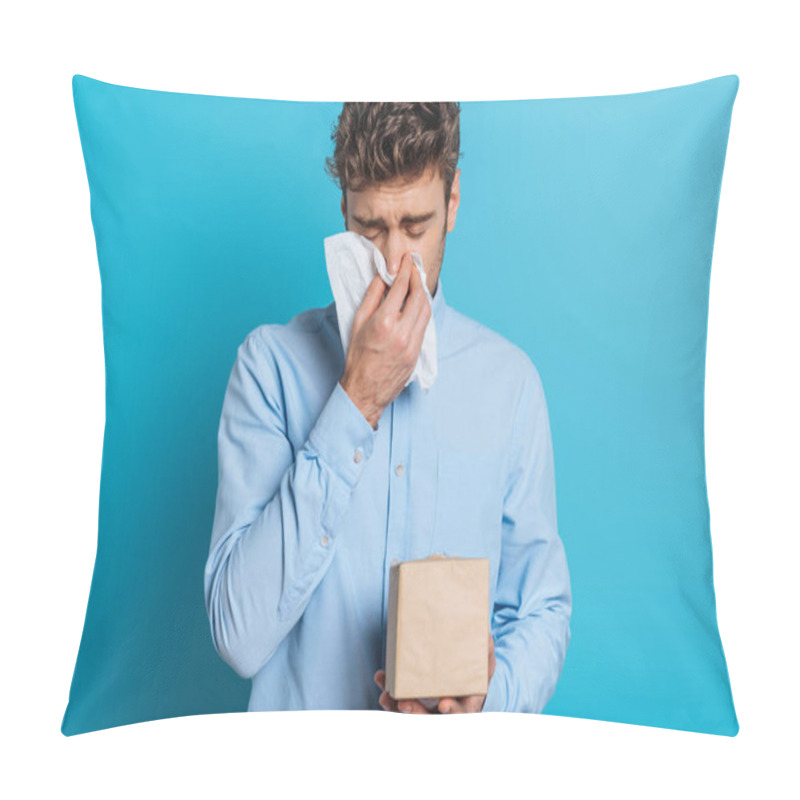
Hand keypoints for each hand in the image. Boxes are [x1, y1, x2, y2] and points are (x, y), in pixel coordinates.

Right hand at [340, 252, 430, 428]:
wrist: (365, 390)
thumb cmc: (356, 357)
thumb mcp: (357, 323)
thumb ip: (371, 297)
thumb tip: (381, 277)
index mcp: (384, 322)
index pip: (401, 288)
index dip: (405, 271)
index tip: (406, 261)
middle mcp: (402, 332)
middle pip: (419, 296)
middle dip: (418, 278)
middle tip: (414, 268)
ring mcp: (413, 344)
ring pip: (426, 311)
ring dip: (423, 294)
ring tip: (416, 284)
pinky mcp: (417, 353)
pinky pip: (424, 325)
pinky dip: (422, 311)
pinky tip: (416, 305)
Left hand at [374, 633, 495, 713]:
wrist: (462, 659)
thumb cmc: (475, 662)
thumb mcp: (484, 657)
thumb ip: (484, 649)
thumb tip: (485, 636)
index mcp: (468, 702)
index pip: (461, 712)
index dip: (452, 710)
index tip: (443, 703)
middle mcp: (447, 709)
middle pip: (431, 718)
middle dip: (416, 713)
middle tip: (403, 704)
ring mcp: (429, 706)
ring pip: (412, 713)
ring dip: (396, 707)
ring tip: (385, 696)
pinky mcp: (414, 698)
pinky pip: (400, 702)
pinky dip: (390, 695)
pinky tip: (381, 679)